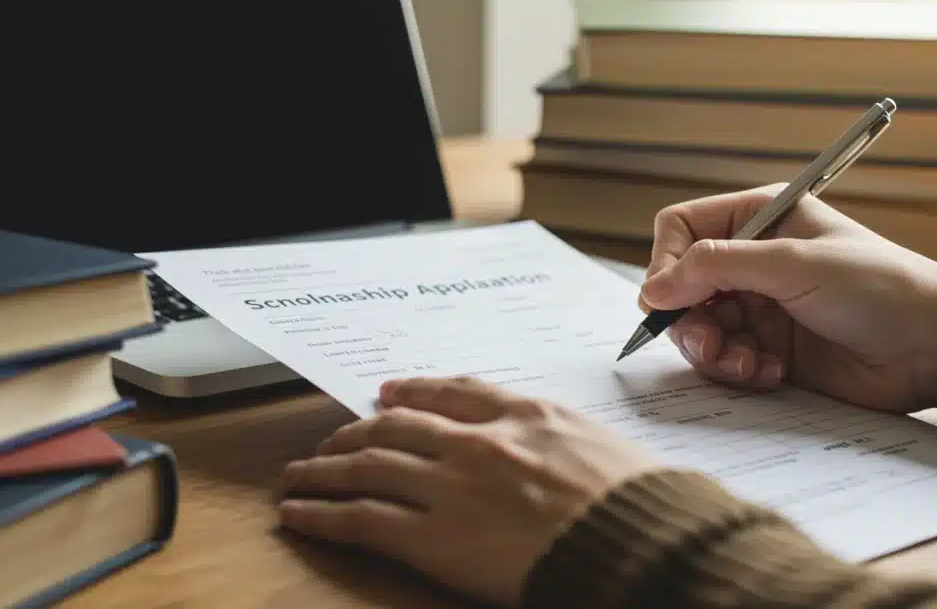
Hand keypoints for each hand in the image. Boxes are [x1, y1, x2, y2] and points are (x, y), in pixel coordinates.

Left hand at [278, 376, 660, 606]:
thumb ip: (562, 439)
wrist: (638, 544)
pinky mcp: (432, 537)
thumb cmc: (639, 503)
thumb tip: (551, 449)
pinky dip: (322, 513)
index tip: (390, 394)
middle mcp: (479, 441)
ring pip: (366, 466)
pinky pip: (360, 518)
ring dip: (323, 469)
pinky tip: (298, 512)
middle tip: (332, 442)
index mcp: (525, 414)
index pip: (453, 392)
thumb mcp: (606, 446)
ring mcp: (452, 486)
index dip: (412, 392)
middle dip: (356, 433)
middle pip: (397, 426)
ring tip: (297, 475)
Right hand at [639, 184, 936, 411]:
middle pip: (680, 286)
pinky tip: (770, 374)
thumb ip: (717, 269)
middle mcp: (752, 260)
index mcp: (759, 219)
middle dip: (688, 319)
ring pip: (696, 328)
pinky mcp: (768, 349)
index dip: (666, 262)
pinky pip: (724, 360)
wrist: (932, 347)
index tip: (667, 299)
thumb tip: (651, 289)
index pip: (682, 229)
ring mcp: (759, 306)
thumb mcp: (792, 265)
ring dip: (712, 351)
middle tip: (710, 343)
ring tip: (745, 364)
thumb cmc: (878, 287)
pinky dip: (736, 371)